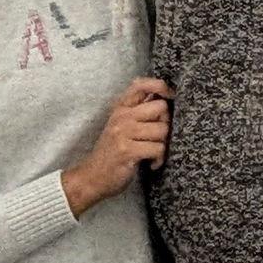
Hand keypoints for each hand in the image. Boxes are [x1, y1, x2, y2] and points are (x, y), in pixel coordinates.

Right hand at [62, 77, 171, 214]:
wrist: (92, 177)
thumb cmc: (112, 152)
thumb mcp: (120, 126)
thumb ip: (138, 111)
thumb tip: (164, 97)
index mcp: (120, 108)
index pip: (141, 84)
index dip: (161, 87)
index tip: (170, 97)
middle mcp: (121, 116)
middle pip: (161, 107)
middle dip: (166, 123)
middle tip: (158, 136)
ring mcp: (123, 132)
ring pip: (163, 130)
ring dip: (163, 145)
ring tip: (153, 152)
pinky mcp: (127, 150)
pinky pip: (158, 149)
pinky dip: (159, 159)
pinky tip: (152, 164)